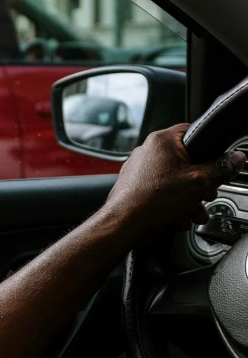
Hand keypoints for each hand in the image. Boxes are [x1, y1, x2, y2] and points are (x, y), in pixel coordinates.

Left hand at [106, 124, 245, 236]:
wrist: (123, 225)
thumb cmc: (152, 202)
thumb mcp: (198, 184)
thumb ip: (220, 169)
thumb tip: (236, 158)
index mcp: (162, 141)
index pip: (194, 132)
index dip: (210, 148)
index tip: (218, 163)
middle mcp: (147, 151)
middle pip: (185, 160)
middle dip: (200, 182)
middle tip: (206, 194)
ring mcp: (139, 169)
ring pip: (173, 179)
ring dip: (188, 197)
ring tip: (193, 212)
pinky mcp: (134, 186)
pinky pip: (160, 190)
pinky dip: (171, 202)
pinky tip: (178, 217)